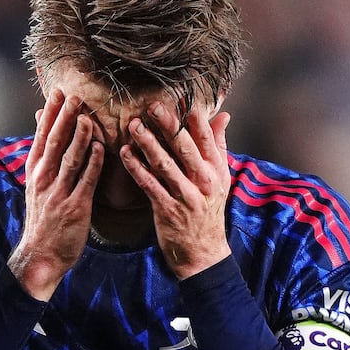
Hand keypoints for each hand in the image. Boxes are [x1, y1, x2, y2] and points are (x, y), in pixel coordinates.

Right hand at [8, 89, 103, 300]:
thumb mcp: (36, 187)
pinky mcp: (75, 207)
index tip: (57, 92)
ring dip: (79, 137)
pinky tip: (100, 148)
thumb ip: (43, 160)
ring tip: (87, 116)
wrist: (41, 254)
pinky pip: (86, 180)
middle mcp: (44, 179)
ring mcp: (58, 193)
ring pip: (70, 159)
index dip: (50, 114)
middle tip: (73, 96)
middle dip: (64, 118)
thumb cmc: (43, 219)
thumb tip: (43, 134)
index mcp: (35, 172)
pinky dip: (93, 163)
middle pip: (54, 143)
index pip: (41, 137)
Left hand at [119, 102, 232, 278]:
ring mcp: (185, 196)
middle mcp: (203, 181)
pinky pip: (149, 184)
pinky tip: (125, 154)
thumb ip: (218, 146)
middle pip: (184, 147)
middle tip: (152, 105)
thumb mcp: (220, 179)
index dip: (193, 117)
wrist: (203, 253)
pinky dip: (136, 168)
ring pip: (164, 164)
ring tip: (133, 126)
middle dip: (168, 125)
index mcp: (216, 170)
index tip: (180, 96)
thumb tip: (223, 115)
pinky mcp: (167, 209)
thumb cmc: (208, 211)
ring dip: (147, 143)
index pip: (206, 138)